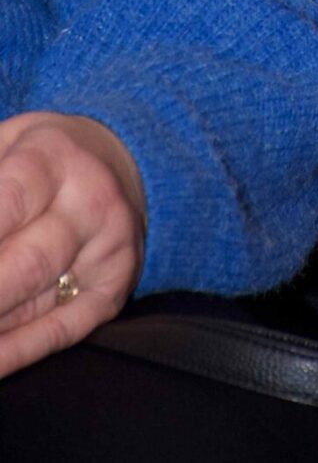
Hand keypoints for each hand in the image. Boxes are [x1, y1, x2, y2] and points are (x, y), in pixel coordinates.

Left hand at [0, 112, 146, 376]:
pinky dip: (16, 352)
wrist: (127, 162)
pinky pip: (62, 331)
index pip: (9, 202)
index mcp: (55, 157)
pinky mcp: (114, 290)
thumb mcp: (5, 143)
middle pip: (24, 262)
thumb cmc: (44, 158)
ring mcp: (108, 250)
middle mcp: (90, 202)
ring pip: (39, 302)